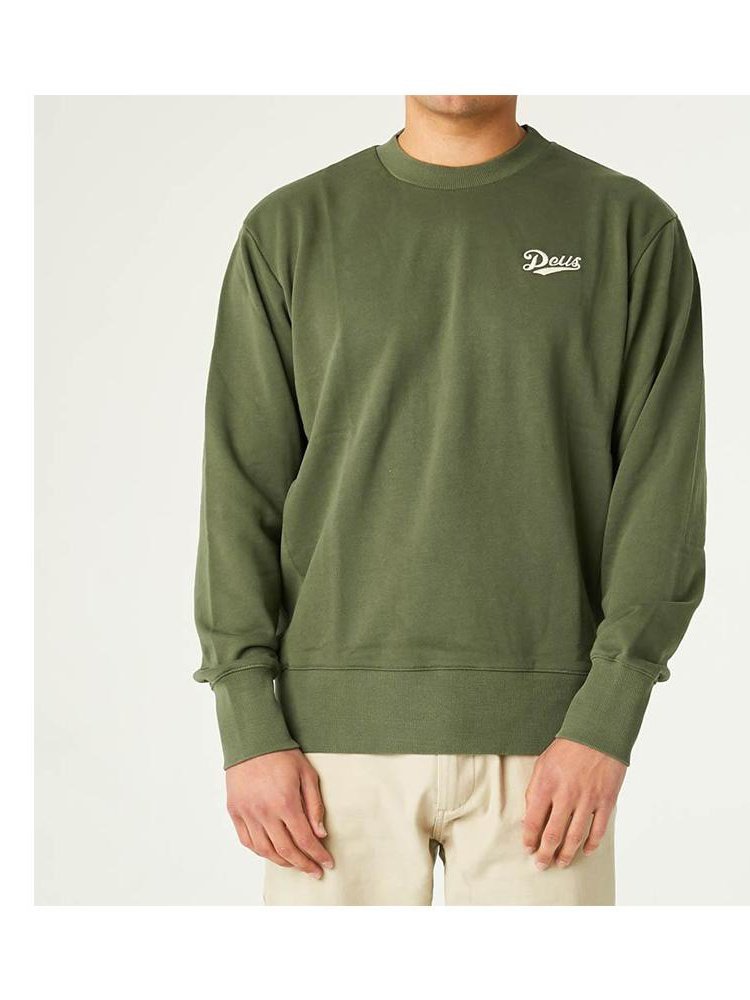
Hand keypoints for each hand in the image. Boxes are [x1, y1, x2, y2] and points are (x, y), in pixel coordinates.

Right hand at [226, 749, 333, 878]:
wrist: (252, 740)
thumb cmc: (282, 755)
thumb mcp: (307, 775)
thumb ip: (315, 806)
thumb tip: (320, 833)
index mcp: (285, 802)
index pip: (304, 839)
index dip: (317, 855)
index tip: (327, 863)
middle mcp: (264, 812)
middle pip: (285, 850)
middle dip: (303, 864)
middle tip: (314, 871)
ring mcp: (247, 813)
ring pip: (265, 850)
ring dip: (282, 862)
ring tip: (295, 864)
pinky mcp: (235, 811)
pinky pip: (247, 840)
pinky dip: (260, 851)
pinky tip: (271, 853)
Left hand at [523, 738, 625, 869]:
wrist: (598, 734)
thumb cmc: (567, 749)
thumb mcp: (542, 764)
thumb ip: (535, 790)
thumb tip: (530, 817)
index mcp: (546, 784)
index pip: (533, 821)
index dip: (529, 839)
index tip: (528, 848)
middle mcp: (566, 795)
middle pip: (553, 834)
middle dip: (545, 854)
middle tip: (542, 865)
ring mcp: (587, 799)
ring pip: (575, 836)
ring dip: (567, 854)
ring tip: (561, 863)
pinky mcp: (606, 801)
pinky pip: (598, 830)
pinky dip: (591, 843)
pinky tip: (585, 850)